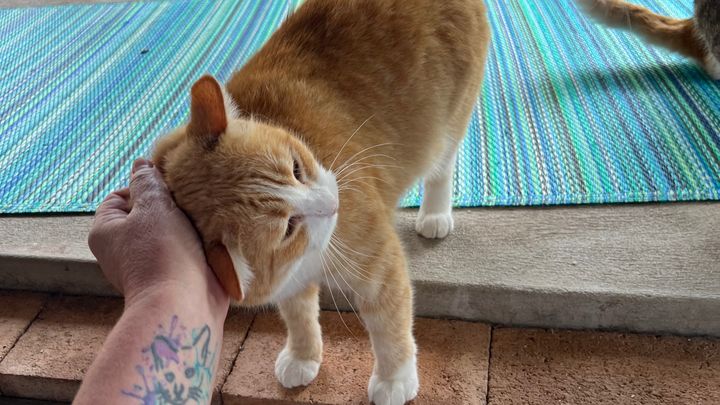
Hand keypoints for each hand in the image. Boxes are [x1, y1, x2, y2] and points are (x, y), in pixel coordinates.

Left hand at [88, 159, 228, 313]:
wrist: (183, 305)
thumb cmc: (161, 254)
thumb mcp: (152, 206)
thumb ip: (147, 182)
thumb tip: (141, 164)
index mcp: (106, 231)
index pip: (120, 196)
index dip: (144, 186)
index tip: (167, 188)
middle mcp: (125, 249)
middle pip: (149, 212)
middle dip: (172, 205)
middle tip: (189, 201)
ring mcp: (152, 263)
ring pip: (173, 230)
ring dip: (191, 223)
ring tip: (204, 220)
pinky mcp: (178, 275)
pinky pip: (189, 249)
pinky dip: (201, 243)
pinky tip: (213, 237)